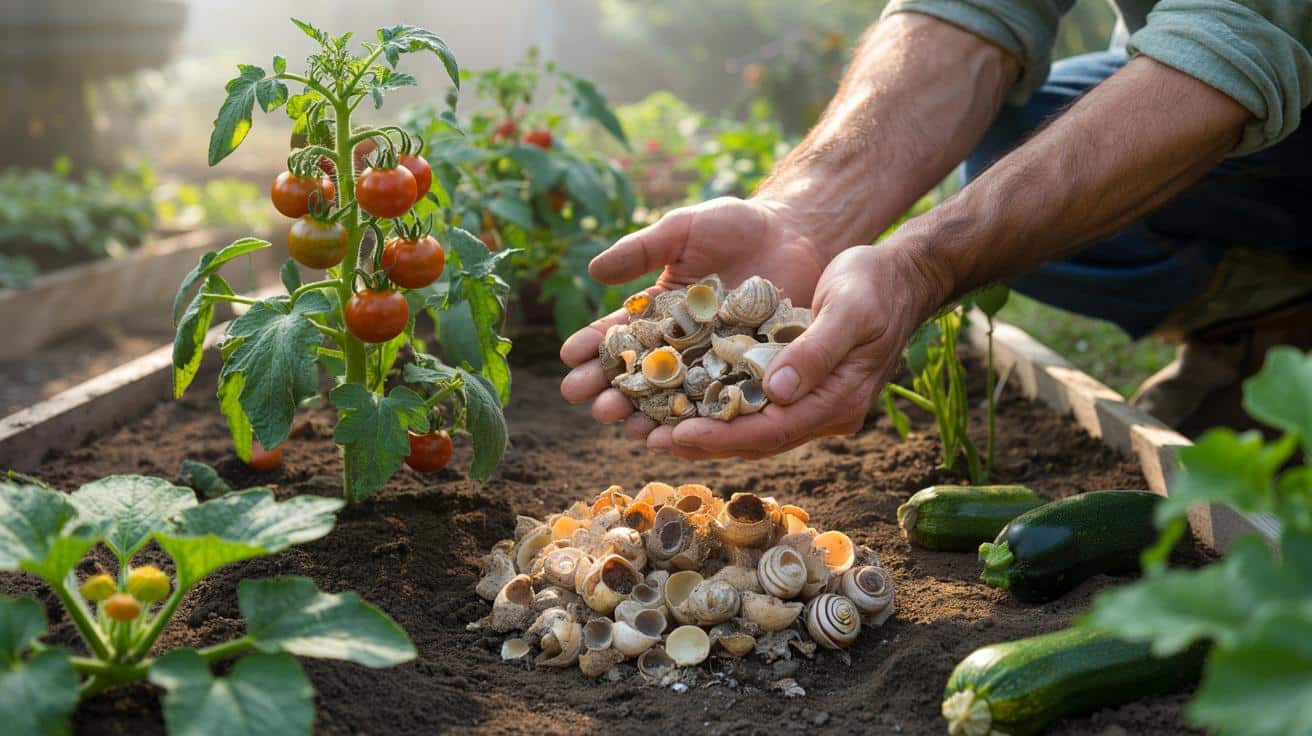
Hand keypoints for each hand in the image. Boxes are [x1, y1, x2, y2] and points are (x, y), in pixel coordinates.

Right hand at [559, 197, 827, 432]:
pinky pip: (717, 399)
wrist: (795, 233)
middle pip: (636, 374)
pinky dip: (696, 417)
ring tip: (626, 425)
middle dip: (610, 391)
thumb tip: (594, 270)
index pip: (615, 335)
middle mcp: (677, 344)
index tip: (569, 359)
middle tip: (591, 405)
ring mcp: (710, 362)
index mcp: (654, 312)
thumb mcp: (682, 230)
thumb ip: (642, 250)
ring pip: (671, 396)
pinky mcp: (744, 373)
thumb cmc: (734, 225)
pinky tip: (678, 431)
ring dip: (645, 413)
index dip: (591, 348)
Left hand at [654, 243, 937, 458]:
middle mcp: (822, 411)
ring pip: (749, 426)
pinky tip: (677, 399)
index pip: (774, 430)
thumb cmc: (876, 285)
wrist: (898, 276)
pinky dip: (714, 404)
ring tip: (650, 427)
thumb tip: (778, 390)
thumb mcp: (851, 309)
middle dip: (702, 440)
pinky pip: (750, 404)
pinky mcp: (796, 386)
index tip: (679, 433)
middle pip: (755, 438)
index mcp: (840, 400)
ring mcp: (810, 402)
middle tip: (648, 438)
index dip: (724, 435)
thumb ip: (816, 350)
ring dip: (702, 429)